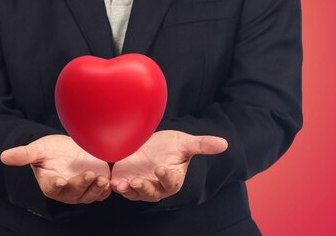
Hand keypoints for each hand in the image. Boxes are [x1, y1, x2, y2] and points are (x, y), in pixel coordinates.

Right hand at [0, 134, 111, 203]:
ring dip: (96, 189)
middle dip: (81, 185)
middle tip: (89, 174)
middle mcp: (66, 190)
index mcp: (50, 183)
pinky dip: (106, 190)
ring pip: (89, 195)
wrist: (71, 147)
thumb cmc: (52, 149)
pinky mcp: (95, 186)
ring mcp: (82, 190)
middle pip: (74, 193)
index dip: (56, 185)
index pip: (52, 187)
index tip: (60, 181)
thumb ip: (24, 154)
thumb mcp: (39, 149)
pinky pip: (101, 193)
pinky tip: (110, 182)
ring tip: (102, 179)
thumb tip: (3, 156)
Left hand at [109, 130, 227, 201]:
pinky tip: (110, 181)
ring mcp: (140, 186)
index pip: (171, 181)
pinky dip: (115, 187)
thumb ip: (202, 145)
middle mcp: (156, 187)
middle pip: (151, 192)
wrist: (147, 144)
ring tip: (121, 184)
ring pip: (134, 193)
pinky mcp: (125, 182)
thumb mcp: (184, 142)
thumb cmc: (168, 145)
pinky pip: (120, 188)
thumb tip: (225, 143)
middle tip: (137, 181)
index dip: (166, 177)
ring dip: (128, 190)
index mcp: (173, 178)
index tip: (161, 168)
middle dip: (144, 188)